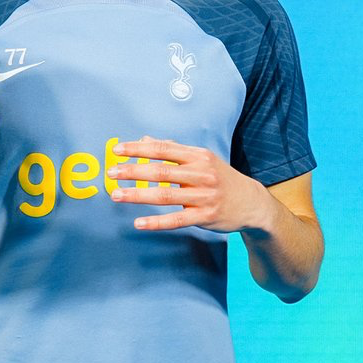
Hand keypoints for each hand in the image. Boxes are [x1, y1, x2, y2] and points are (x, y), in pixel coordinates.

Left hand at [107, 135, 272, 232]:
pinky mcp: (206, 216)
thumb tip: (145, 139)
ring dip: (137, 195)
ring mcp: (204, 196)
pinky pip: (177, 220)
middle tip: (111, 172)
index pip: (163, 149)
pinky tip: (138, 222)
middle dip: (133, 171)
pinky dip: (156, 222)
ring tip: (116, 195)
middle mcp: (202, 173)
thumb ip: (173, 150)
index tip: (117, 151)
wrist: (252, 203)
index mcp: (199, 156)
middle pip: (161, 171)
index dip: (138, 149)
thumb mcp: (201, 159)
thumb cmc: (221, 178)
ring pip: (165, 195)